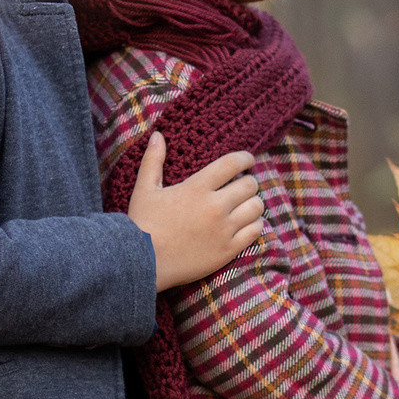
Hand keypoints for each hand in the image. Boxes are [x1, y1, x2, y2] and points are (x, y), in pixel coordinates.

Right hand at [128, 135, 262, 290]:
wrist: (143, 262)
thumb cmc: (142, 224)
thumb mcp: (144, 189)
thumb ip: (153, 160)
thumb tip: (158, 135)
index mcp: (197, 188)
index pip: (232, 164)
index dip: (245, 158)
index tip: (248, 159)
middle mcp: (215, 206)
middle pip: (249, 185)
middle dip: (248, 181)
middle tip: (243, 185)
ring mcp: (224, 229)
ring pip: (256, 208)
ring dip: (253, 202)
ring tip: (246, 204)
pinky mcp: (228, 250)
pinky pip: (255, 231)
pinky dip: (255, 224)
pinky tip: (246, 223)